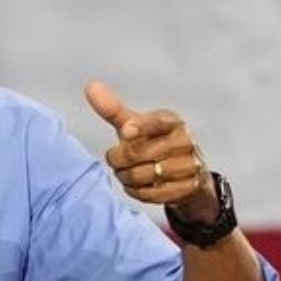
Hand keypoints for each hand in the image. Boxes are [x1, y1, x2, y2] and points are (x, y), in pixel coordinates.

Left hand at [86, 81, 219, 222]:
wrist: (187, 173)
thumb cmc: (153, 143)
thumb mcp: (135, 125)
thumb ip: (113, 110)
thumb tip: (91, 86)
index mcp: (172, 122)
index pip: (156, 122)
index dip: (140, 127)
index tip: (125, 132)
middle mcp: (185, 141)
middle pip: (139, 153)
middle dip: (118, 159)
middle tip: (115, 159)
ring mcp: (190, 165)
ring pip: (144, 175)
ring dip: (126, 177)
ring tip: (125, 172)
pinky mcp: (188, 188)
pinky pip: (152, 194)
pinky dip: (136, 191)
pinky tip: (135, 186)